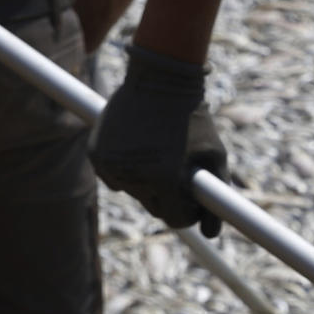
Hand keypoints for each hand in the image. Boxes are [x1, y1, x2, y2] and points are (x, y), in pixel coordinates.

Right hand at [93, 44, 229, 235]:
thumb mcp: (215, 156)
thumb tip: (213, 234)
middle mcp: (135, 177)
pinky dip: (126, 169)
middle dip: (169, 196)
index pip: (178, 219)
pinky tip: (139, 146)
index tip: (195, 198)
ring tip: (160, 151)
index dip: (191, 211)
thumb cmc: (193, 119)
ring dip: (147, 181)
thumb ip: (218, 198)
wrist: (160, 80)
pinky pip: (114, 176)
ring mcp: (112, 166)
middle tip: (178, 170)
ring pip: (134, 192)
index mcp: (166, 180)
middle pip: (155, 208)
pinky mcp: (95, 155)